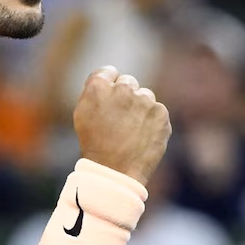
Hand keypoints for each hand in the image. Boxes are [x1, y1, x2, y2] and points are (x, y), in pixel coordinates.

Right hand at [73, 66, 171, 186]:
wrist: (114, 172)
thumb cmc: (94, 144)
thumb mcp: (83, 113)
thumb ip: (96, 91)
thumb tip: (111, 80)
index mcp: (99, 86)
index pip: (108, 72)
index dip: (109, 86)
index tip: (109, 100)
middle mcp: (123, 88)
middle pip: (128, 82)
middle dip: (125, 96)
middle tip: (119, 119)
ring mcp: (145, 100)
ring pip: (145, 97)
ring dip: (140, 109)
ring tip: (130, 131)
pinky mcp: (161, 113)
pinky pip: (157, 111)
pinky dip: (152, 122)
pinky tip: (142, 136)